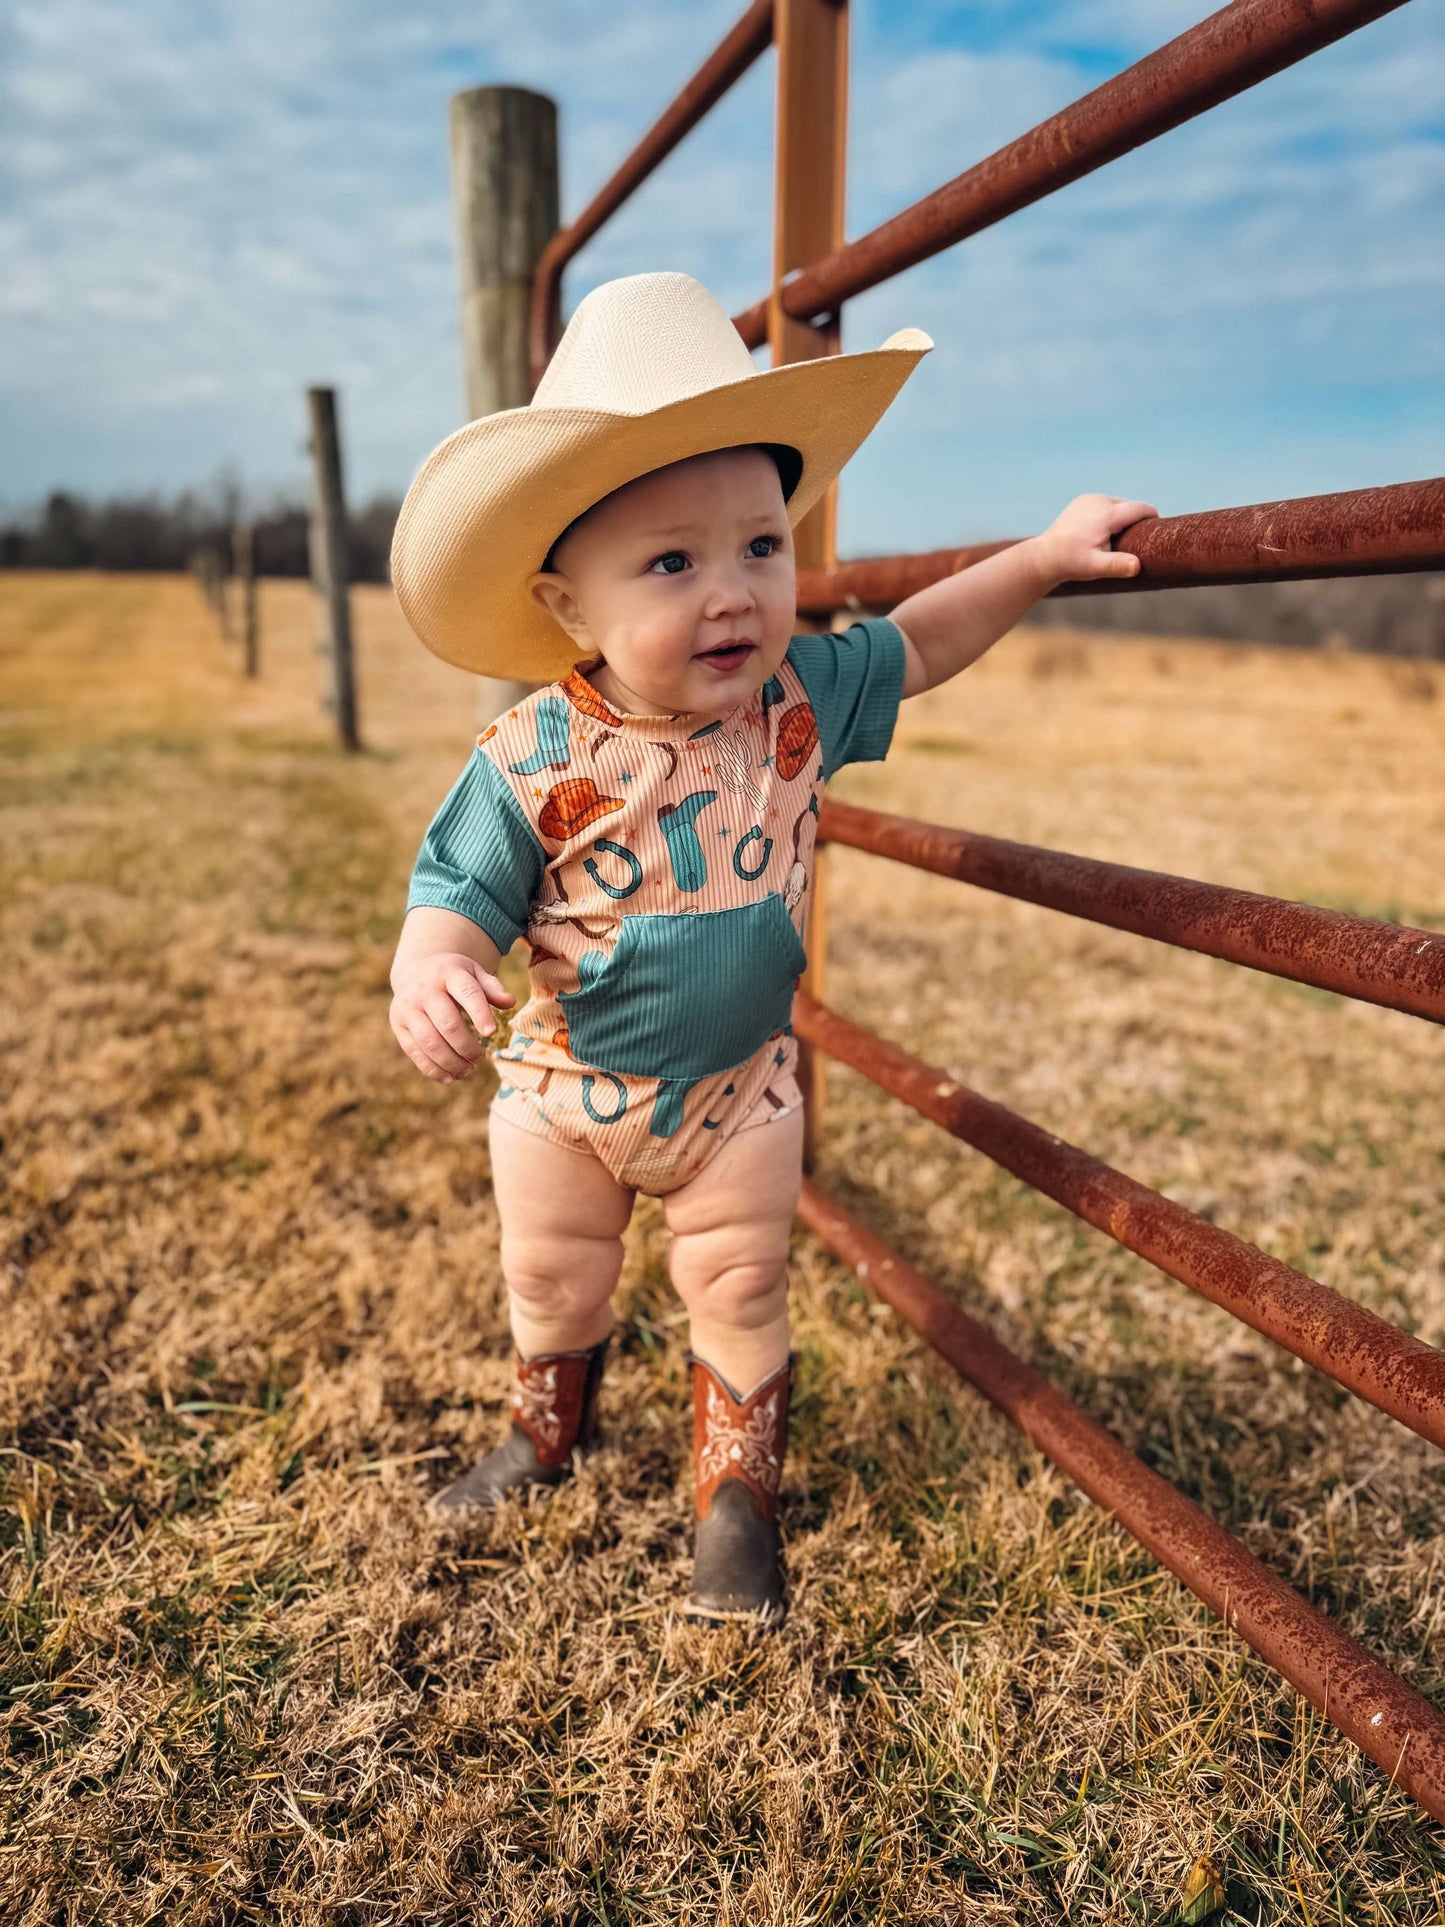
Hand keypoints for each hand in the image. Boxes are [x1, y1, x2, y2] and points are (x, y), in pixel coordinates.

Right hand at [389, 951, 515, 1083]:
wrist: (415, 971)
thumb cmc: (452, 977)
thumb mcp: (474, 973)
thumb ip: (492, 988)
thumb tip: (511, 1002)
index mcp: (448, 973)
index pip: (467, 993)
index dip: (480, 1014)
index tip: (491, 1033)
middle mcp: (424, 990)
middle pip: (448, 1024)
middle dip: (467, 1047)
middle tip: (481, 1058)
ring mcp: (408, 1008)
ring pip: (430, 1042)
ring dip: (452, 1062)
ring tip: (468, 1069)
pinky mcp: (399, 1025)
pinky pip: (415, 1052)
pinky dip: (433, 1069)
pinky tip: (450, 1077)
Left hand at [1036, 493, 1158, 587]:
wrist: (1045, 556)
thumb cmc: (1072, 563)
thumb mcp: (1096, 567)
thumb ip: (1117, 565)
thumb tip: (1137, 566)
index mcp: (1107, 514)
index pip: (1141, 509)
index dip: (1152, 519)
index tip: (1157, 533)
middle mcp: (1100, 500)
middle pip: (1131, 507)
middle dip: (1135, 522)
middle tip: (1132, 544)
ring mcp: (1091, 498)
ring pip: (1119, 505)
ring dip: (1122, 519)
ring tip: (1114, 540)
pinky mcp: (1084, 500)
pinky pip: (1106, 505)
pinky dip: (1110, 516)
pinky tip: (1102, 533)